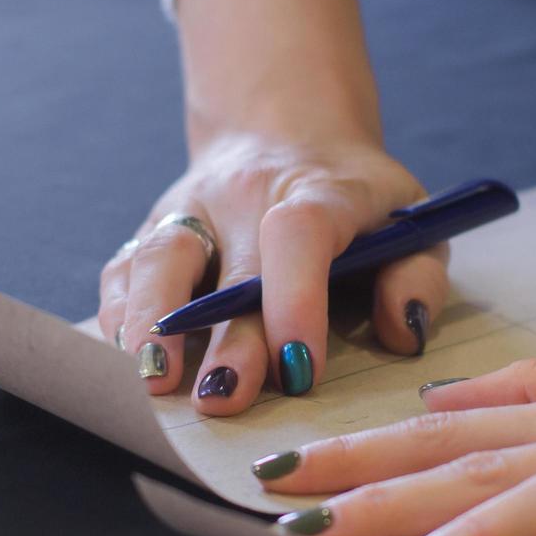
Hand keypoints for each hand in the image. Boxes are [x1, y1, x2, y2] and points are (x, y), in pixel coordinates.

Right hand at [100, 133, 445, 411]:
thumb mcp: (410, 221)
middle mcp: (245, 195)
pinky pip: (123, 269)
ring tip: (154, 380)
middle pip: (226, 266)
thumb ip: (415, 276)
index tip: (301, 369)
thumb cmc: (358, 203)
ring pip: (157, 257)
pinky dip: (120, 313)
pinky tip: (128, 357)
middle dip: (224, 338)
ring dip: (151, 323)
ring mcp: (191, 208)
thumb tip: (403, 332)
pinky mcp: (153, 227)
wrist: (287, 136)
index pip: (299, 234)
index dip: (297, 300)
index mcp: (317, 190)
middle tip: (224, 399)